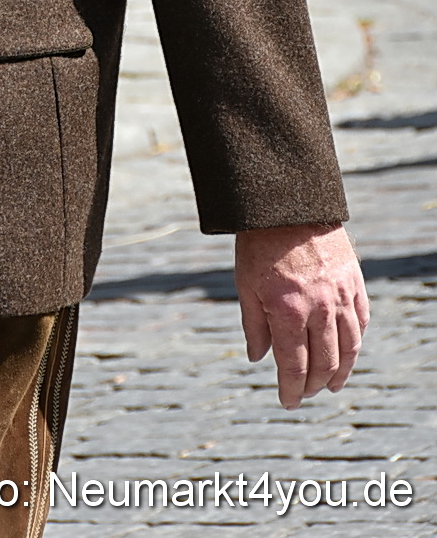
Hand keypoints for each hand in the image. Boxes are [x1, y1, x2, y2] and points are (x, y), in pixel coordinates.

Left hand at [235, 223, 368, 408]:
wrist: (287, 203)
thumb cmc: (259, 245)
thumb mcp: (245, 284)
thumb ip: (253, 326)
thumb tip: (258, 359)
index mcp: (287, 311)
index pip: (294, 366)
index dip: (291, 389)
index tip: (287, 402)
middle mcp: (318, 308)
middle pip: (324, 362)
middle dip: (314, 384)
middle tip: (306, 393)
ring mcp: (340, 295)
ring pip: (349, 347)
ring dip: (341, 371)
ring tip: (331, 384)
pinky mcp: (353, 281)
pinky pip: (360, 321)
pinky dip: (355, 341)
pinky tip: (348, 352)